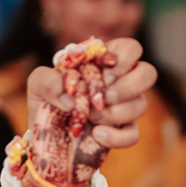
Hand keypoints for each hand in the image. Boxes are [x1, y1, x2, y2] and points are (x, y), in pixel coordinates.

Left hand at [25, 38, 155, 186]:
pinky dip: (116, 136)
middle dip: (129, 85)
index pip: (131, 48)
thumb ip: (46, 79)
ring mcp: (123, 108)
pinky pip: (133, 134)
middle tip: (104, 96)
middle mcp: (118, 83)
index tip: (101, 72)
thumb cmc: (45, 103)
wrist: (44, 138)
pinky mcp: (121, 132)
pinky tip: (96, 134)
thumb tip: (70, 95)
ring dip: (114, 112)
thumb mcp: (37, 85)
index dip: (122, 58)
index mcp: (103, 63)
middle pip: (148, 73)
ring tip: (89, 117)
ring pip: (140, 105)